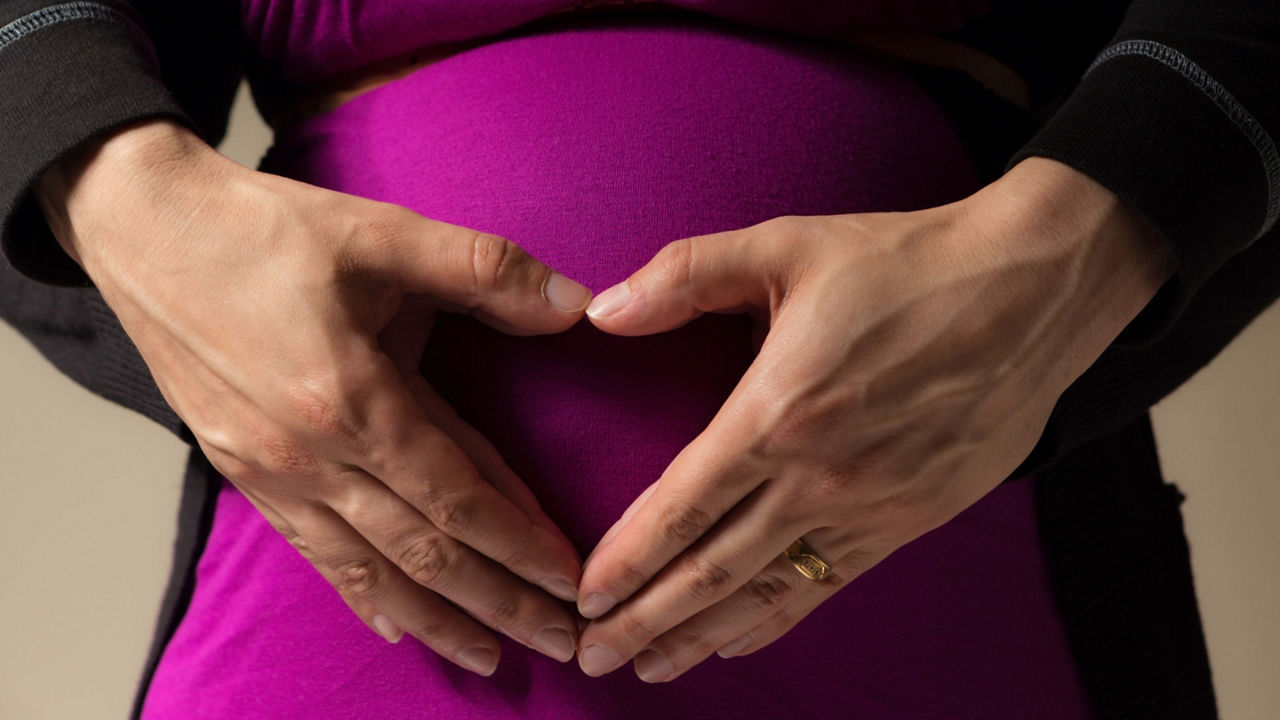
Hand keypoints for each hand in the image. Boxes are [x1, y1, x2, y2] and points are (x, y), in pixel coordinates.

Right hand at [36, 120, 593, 673]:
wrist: (144, 231)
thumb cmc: (263, 231)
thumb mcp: (381, 233)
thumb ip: (483, 269)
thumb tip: (575, 304)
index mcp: (353, 398)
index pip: (458, 495)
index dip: (521, 542)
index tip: (572, 580)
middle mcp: (311, 454)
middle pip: (425, 551)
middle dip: (500, 601)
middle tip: (561, 640)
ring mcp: (271, 473)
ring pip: (371, 570)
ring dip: (439, 619)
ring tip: (492, 656)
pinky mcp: (242, 474)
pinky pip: (314, 555)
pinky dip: (362, 596)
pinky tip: (396, 626)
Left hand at [572, 158, 1173, 680]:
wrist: (1032, 290)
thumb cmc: (907, 265)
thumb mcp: (786, 244)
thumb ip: (686, 274)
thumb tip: (603, 310)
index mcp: (778, 412)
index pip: (681, 507)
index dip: (626, 560)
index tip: (583, 597)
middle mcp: (818, 477)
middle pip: (712, 570)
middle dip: (645, 619)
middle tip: (592, 655)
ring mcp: (868, 508)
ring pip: (766, 593)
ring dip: (700, 635)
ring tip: (651, 668)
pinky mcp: (911, 520)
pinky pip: (827, 585)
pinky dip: (774, 619)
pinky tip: (737, 641)